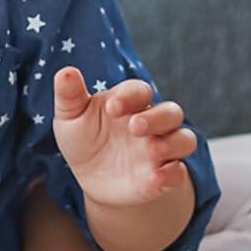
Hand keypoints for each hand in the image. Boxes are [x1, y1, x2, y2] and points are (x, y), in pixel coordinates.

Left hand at [52, 69, 195, 208]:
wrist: (90, 178)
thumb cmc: (83, 138)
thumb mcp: (70, 117)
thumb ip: (69, 95)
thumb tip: (66, 72)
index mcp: (129, 103)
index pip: (139, 91)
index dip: (130, 96)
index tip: (112, 108)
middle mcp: (151, 123)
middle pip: (171, 113)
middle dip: (157, 118)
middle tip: (135, 127)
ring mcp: (160, 149)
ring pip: (184, 139)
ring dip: (173, 143)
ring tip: (153, 150)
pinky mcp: (164, 175)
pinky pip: (178, 172)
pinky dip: (172, 174)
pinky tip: (155, 178)